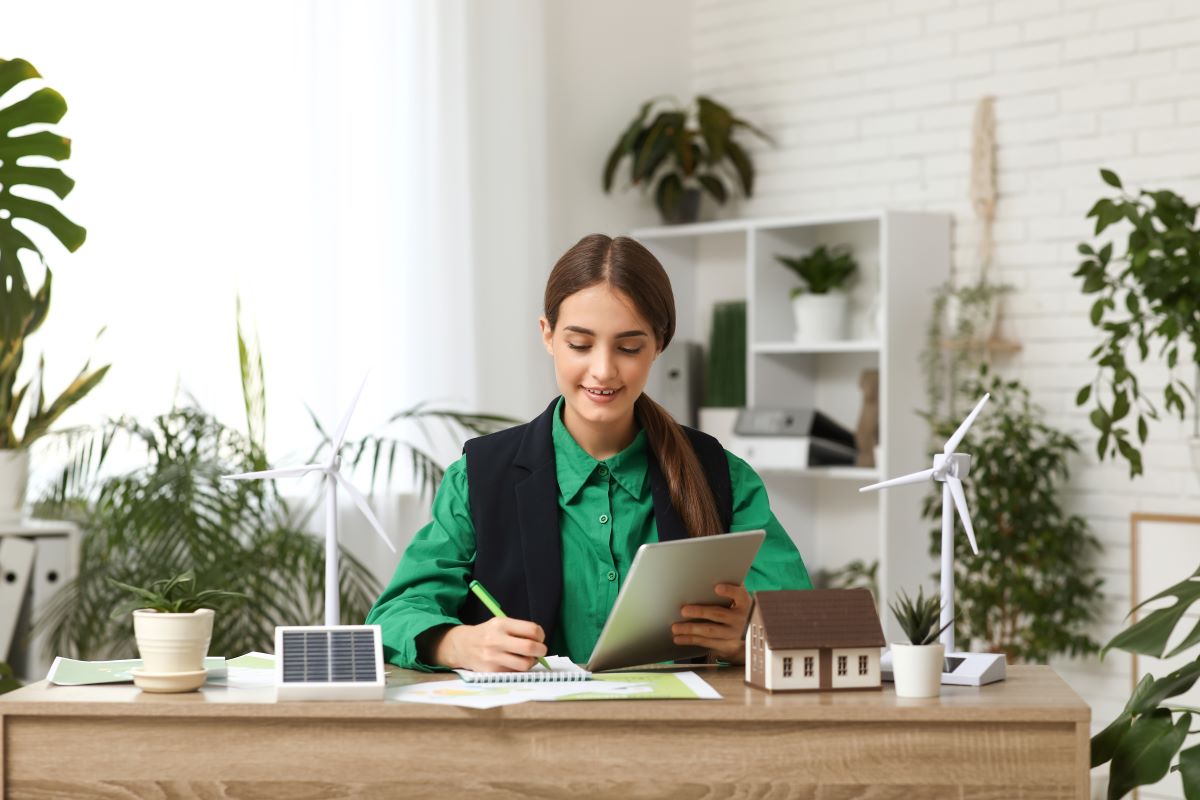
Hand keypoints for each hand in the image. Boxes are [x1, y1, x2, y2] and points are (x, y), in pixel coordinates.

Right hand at [433, 617, 547, 671]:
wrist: (462, 646)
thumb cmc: (488, 634)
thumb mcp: (500, 624)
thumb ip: (519, 630)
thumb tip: (540, 642)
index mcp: (501, 624)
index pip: (531, 629)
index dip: (540, 635)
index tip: (539, 638)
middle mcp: (496, 640)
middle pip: (530, 647)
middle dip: (541, 650)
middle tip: (540, 651)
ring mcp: (493, 657)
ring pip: (524, 664)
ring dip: (531, 662)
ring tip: (528, 658)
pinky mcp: (491, 671)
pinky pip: (514, 672)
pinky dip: (519, 669)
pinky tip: (515, 663)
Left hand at [672, 583, 751, 663]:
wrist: (746, 635)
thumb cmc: (736, 609)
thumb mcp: (737, 599)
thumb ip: (728, 588)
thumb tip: (711, 572)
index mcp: (743, 603)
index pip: (739, 595)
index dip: (729, 591)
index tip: (717, 587)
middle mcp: (740, 619)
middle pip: (718, 614)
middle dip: (700, 612)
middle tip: (683, 610)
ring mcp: (733, 634)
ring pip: (710, 631)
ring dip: (691, 629)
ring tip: (676, 627)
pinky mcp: (725, 645)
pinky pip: (706, 642)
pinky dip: (690, 640)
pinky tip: (679, 638)